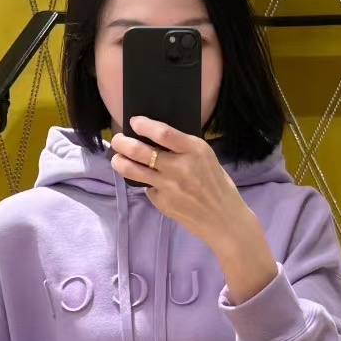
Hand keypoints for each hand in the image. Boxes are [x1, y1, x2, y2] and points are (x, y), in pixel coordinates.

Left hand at [109, 118, 249, 249]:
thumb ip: (184, 148)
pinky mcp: (162, 202)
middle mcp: (180, 167)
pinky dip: (146, 184)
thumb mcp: (207, 158)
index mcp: (195, 150)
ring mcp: (168, 187)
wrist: (223, 218)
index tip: (134, 122)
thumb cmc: (217, 184)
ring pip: (132, 170)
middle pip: (140, 151)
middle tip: (117, 140)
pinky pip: (147, 188)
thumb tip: (155, 137)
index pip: (163, 133)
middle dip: (122, 143)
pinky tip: (151, 183)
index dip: (144, 126)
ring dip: (119, 162)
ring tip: (117, 158)